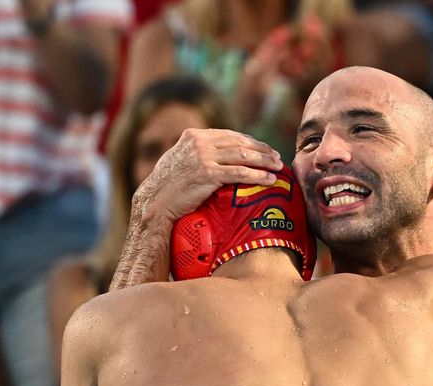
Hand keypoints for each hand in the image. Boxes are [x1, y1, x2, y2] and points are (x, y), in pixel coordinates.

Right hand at [136, 128, 283, 224]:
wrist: (154, 203)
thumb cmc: (166, 186)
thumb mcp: (179, 159)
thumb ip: (197, 152)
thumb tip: (218, 153)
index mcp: (193, 135)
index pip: (230, 135)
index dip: (250, 141)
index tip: (264, 148)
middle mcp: (199, 142)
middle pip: (240, 143)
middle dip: (262, 150)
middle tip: (276, 157)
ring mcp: (204, 157)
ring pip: (243, 156)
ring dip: (265, 161)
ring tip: (278, 167)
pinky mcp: (209, 174)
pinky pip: (240, 173)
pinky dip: (258, 176)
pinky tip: (270, 180)